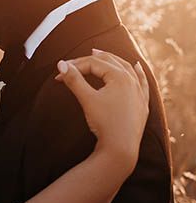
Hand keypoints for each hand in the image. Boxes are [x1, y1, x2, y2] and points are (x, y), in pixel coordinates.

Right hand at [55, 49, 148, 170]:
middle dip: (91, 60)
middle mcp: (132, 81)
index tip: (59, 74)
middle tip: (76, 60)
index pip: (94, 63)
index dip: (74, 66)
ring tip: (101, 54)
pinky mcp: (142, 103)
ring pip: (126, 68)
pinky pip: (142, 82)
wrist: (120, 148)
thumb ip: (74, 80)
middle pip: (110, 62)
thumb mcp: (86, 99)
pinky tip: (136, 67)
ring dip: (112, 60)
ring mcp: (139, 92)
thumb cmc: (104, 123)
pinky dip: (138, 72)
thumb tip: (60, 64)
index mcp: (120, 77)